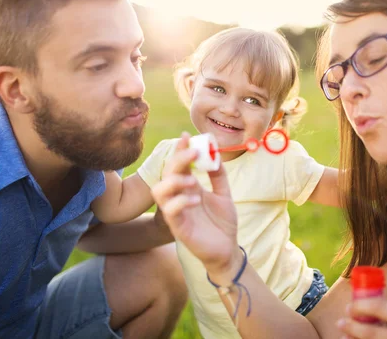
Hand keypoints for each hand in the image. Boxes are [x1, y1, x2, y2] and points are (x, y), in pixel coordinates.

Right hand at [151, 133, 238, 275]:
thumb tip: (214, 154)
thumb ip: (218, 176)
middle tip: (193, 152)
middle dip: (178, 159)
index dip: (181, 149)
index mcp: (189, 187)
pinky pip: (170, 212)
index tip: (187, 135)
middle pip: (167, 173)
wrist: (227, 250)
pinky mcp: (178, 228)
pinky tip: (196, 199)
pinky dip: (181, 201)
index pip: (180, 164)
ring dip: (173, 181)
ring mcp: (176, 212)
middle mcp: (179, 197)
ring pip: (159, 191)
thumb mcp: (224, 195)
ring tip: (192, 180)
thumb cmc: (223, 224)